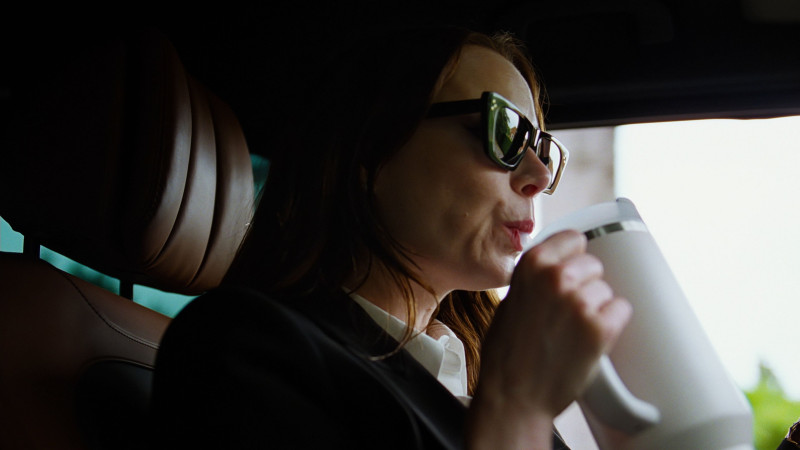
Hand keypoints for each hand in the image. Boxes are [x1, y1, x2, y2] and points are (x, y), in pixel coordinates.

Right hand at [467, 230, 630, 448]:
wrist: (514, 396)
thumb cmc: (507, 355)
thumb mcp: (511, 301)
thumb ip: (536, 279)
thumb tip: (560, 267)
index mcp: (532, 265)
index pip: (573, 239)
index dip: (574, 257)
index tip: (573, 268)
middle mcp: (557, 277)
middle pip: (594, 265)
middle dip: (585, 286)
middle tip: (568, 313)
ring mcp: (580, 302)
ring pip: (607, 291)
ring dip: (597, 309)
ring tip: (574, 331)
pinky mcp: (600, 328)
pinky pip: (621, 311)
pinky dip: (610, 326)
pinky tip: (589, 340)